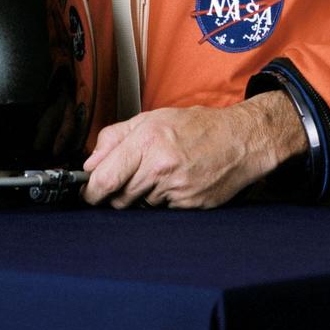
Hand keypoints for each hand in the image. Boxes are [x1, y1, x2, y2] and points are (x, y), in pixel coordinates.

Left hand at [82, 91, 306, 208]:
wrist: (240, 140)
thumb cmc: (197, 126)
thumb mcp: (152, 118)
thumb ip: (116, 137)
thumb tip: (90, 161)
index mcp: (147, 141)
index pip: (104, 178)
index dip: (91, 190)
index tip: (89, 191)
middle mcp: (160, 167)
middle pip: (119, 197)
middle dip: (117, 192)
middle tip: (129, 177)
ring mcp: (176, 189)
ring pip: (139, 205)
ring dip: (142, 195)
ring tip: (159, 174)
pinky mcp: (188, 206)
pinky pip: (162, 210)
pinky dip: (163, 200)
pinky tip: (176, 182)